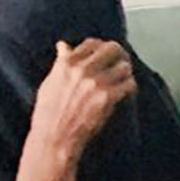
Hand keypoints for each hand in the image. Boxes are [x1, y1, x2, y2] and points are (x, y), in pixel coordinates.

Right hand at [29, 39, 135, 157]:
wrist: (54, 138)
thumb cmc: (49, 113)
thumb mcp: (50, 83)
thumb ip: (61, 63)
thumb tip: (63, 45)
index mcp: (67, 64)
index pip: (93, 43)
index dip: (103, 48)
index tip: (107, 55)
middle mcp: (82, 69)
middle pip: (113, 49)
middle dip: (120, 56)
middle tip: (121, 64)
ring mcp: (96, 82)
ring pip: (125, 66)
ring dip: (126, 74)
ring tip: (122, 81)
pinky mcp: (107, 97)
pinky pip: (129, 84)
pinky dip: (130, 88)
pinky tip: (125, 94)